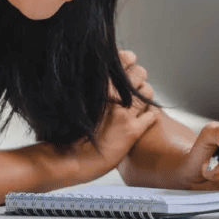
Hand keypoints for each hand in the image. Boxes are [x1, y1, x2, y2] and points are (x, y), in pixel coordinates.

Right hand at [69, 50, 159, 182]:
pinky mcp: (133, 130)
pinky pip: (152, 116)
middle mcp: (114, 95)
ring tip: (139, 101)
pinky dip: (149, 115)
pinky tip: (143, 119)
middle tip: (135, 83)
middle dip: (139, 77)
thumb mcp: (76, 98)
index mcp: (99, 84)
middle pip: (139, 73)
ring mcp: (124, 112)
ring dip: (145, 95)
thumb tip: (99, 76)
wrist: (69, 159)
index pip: (123, 58)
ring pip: (148, 91)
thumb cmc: (67, 131)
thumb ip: (90, 85)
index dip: (128, 59)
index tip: (129, 60)